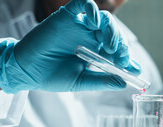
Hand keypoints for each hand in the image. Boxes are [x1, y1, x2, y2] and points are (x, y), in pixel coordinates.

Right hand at [0, 0, 140, 93]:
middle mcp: (90, 38)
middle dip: (121, 45)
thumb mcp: (80, 81)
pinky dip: (92, 9)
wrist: (27, 70)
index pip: (117, 52)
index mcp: (95, 53)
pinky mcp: (67, 16)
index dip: (128, 59)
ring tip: (110, 45)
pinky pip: (83, 4)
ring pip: (104, 19)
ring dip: (111, 30)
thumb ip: (101, 81)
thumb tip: (123, 83)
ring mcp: (79, 26)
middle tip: (122, 57)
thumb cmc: (51, 77)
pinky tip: (95, 22)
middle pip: (113, 34)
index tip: (135, 70)